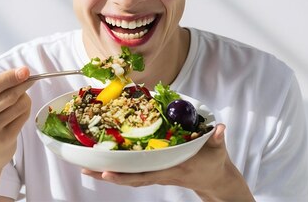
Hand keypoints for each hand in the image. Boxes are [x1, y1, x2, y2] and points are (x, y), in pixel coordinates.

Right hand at [0, 66, 32, 172]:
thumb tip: (22, 73)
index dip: (11, 76)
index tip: (25, 71)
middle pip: (9, 95)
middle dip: (23, 85)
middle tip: (29, 80)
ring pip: (19, 105)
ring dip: (24, 99)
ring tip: (19, 101)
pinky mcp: (4, 139)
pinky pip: (23, 117)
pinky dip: (25, 111)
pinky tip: (19, 113)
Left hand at [82, 124, 254, 201]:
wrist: (214, 180)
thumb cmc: (214, 163)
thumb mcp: (217, 150)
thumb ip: (217, 138)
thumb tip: (221, 128)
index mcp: (172, 169)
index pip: (145, 174)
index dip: (126, 175)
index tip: (108, 172)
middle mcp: (160, 173)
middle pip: (130, 178)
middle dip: (108, 174)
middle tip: (86, 169)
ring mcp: (156, 174)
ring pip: (128, 177)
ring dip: (107, 172)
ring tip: (86, 167)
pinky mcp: (154, 171)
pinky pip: (133, 173)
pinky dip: (118, 170)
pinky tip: (103, 164)